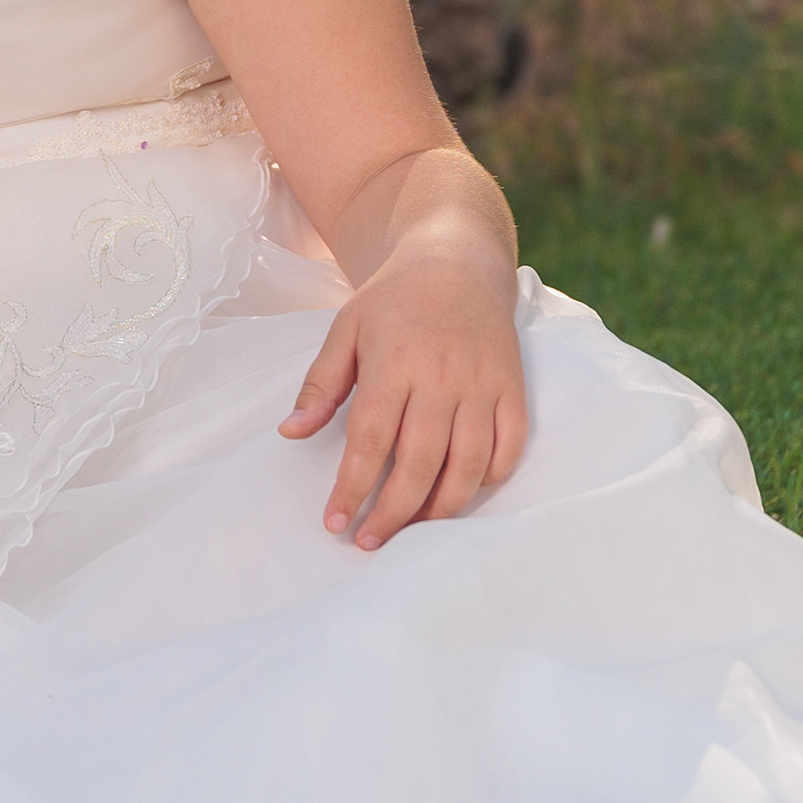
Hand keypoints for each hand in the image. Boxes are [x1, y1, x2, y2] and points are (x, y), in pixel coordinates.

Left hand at [282, 239, 528, 550]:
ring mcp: (482, 384)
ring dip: (440, 508)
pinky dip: (489, 478)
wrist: (457, 260)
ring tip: (411, 530)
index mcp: (394, 363)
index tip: (335, 522)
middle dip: (392, 513)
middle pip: (419, 463)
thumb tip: (291, 433)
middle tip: (369, 541)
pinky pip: (509, 446)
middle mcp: (442, 377)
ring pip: (468, 465)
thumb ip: (320, 385)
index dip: (352, 488)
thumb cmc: (393, 300)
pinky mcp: (512, 388)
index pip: (370, 440)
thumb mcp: (345, 330)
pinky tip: (461, 493)